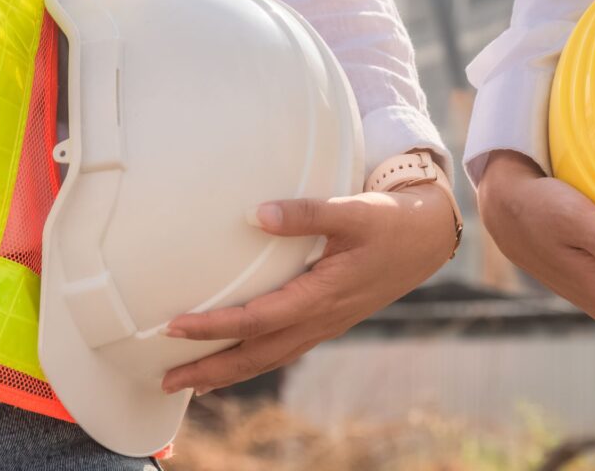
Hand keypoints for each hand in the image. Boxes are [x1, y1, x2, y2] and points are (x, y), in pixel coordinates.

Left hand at [160, 182, 456, 394]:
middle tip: (167, 380)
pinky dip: (257, 361)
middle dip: (212, 369)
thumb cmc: (390, 222)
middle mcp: (323, 318)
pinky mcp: (330, 319)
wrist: (427, 239)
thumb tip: (255, 215)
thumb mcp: (352, 210)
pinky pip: (286, 349)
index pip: (259, 319)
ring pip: (272, 358)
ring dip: (231, 372)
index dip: (216, 326)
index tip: (175, 327)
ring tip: (193, 384)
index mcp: (324, 294)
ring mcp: (328, 323)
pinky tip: (240, 361)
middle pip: (259, 354)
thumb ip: (306, 213)